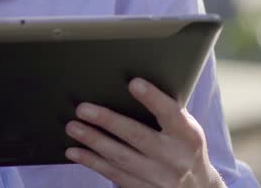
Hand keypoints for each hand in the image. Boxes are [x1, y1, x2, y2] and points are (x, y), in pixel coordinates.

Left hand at [64, 78, 223, 187]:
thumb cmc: (184, 146)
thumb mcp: (185, 129)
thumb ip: (165, 112)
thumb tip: (130, 84)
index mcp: (188, 135)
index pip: (171, 113)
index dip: (153, 99)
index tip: (134, 83)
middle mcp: (175, 157)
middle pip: (138, 137)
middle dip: (108, 122)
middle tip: (82, 109)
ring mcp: (160, 177)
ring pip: (121, 158)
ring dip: (93, 142)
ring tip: (72, 127)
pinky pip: (114, 175)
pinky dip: (92, 162)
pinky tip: (75, 151)